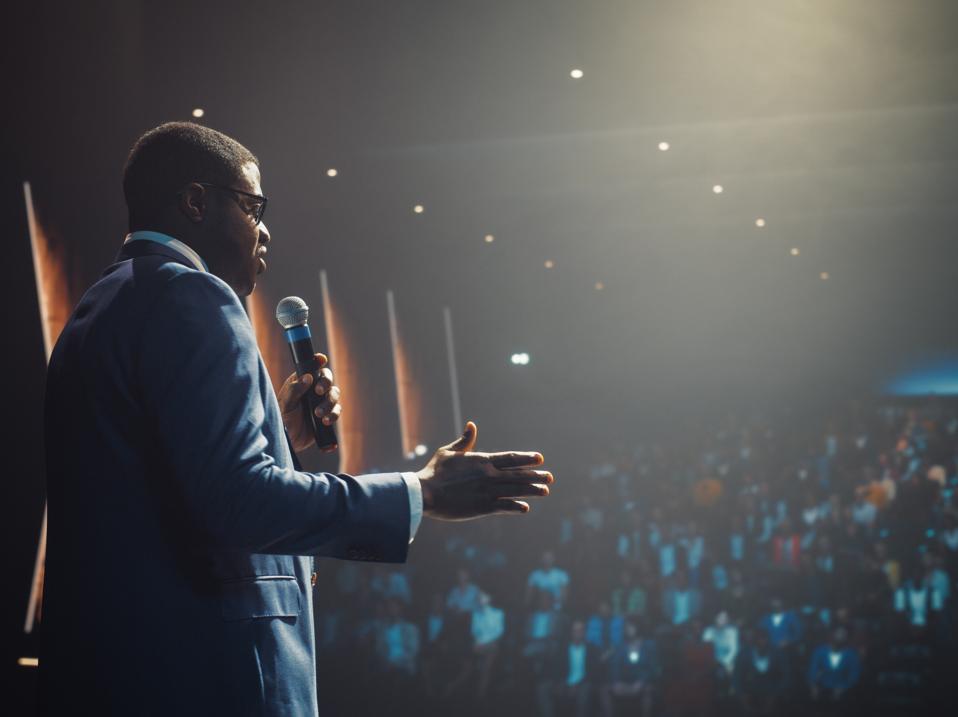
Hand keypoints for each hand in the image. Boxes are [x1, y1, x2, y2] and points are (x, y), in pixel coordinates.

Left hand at [278, 353, 340, 452]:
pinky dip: (333, 415)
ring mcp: (321, 402)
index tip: (321, 360)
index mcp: (301, 382)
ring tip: (318, 414)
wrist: (288, 441)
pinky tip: (325, 421)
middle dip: (326, 384)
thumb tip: (308, 377)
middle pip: (328, 380)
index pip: (312, 368)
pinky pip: (336, 411)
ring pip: (334, 395)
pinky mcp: (327, 415)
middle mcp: (313, 390)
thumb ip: (295, 390)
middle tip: (319, 392)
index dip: (318, 362)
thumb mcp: (285, 404)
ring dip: (329, 403)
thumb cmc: (282, 419)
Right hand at [416, 421, 552, 519]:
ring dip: (531, 490)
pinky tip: (525, 508)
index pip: (510, 458)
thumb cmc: (435, 471)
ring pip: (515, 490)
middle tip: (550, 477)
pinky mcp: (482, 507)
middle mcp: (488, 475)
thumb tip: (472, 425)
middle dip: (535, 475)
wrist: (425, 493)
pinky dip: (515, 506)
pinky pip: (503, 506)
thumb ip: (465, 441)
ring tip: (545, 491)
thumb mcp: (449, 451)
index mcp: (481, 460)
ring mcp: (486, 491)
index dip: (526, 458)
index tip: (540, 458)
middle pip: (517, 474)